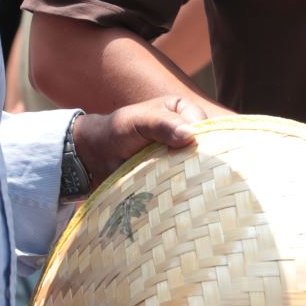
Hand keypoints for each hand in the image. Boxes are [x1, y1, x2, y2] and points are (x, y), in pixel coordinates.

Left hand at [73, 95, 211, 181]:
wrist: (96, 157)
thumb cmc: (117, 131)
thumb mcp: (138, 121)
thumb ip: (162, 124)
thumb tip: (190, 136)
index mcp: (183, 111)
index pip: (205, 125)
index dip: (203, 139)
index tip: (191, 152)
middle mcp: (188, 133)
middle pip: (208, 148)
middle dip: (203, 161)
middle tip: (191, 172)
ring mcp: (183, 156)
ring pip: (201, 167)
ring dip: (194, 177)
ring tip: (186, 186)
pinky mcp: (176, 175)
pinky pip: (188, 182)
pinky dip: (186, 188)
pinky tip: (184, 195)